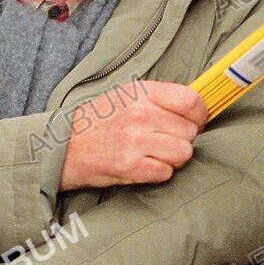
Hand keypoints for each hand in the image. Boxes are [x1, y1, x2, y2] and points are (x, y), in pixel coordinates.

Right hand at [59, 80, 207, 189]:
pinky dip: (160, 172)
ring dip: (174, 157)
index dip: (199, 114)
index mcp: (142, 92)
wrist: (64, 146)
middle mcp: (141, 114)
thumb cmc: (98, 120)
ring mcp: (137, 141)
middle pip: (190, 131)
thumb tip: (195, 108)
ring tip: (157, 153)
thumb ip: (158, 98)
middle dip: (182, 138)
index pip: (191, 101)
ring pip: (183, 153)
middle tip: (165, 139)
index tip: (195, 121)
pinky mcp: (132, 167)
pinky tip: (145, 165)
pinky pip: (167, 172)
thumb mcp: (126, 95)